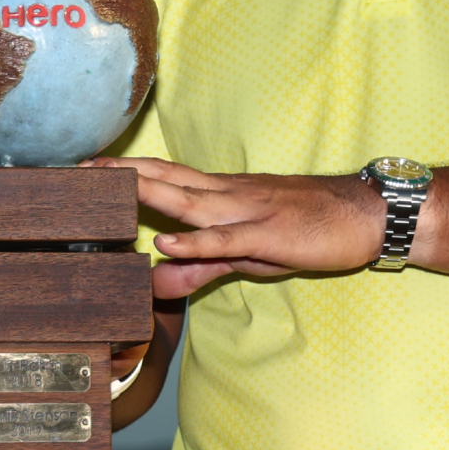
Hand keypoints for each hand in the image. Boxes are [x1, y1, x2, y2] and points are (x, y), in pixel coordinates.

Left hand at [93, 156, 383, 297]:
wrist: (367, 215)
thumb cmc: (308, 229)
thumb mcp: (248, 254)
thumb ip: (201, 267)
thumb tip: (157, 281)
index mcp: (224, 195)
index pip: (168, 176)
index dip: (129, 171)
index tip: (89, 168)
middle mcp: (230, 195)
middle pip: (169, 179)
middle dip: (124, 175)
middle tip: (81, 170)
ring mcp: (248, 211)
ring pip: (190, 202)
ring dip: (149, 194)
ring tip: (110, 189)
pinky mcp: (268, 235)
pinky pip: (225, 238)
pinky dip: (194, 240)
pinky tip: (167, 242)